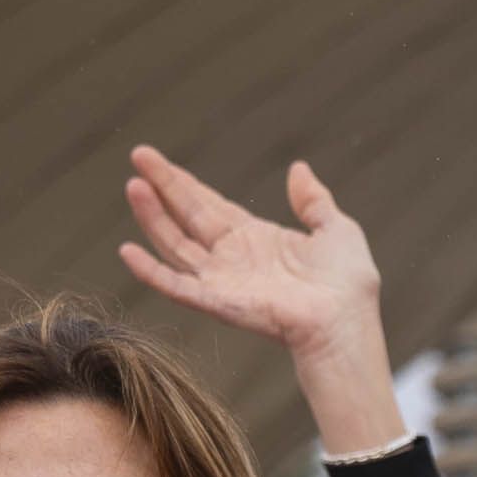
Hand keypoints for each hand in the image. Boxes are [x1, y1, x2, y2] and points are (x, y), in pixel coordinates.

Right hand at [117, 147, 404, 454]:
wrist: (345, 321)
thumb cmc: (348, 284)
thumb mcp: (335, 228)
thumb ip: (313, 200)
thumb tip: (298, 169)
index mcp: (257, 239)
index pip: (210, 205)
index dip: (183, 182)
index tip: (154, 159)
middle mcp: (234, 259)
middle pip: (188, 216)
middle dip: (162, 186)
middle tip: (137, 155)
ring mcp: (223, 281)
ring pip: (176, 244)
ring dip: (153, 217)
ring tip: (133, 186)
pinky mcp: (218, 302)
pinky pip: (176, 286)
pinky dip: (151, 272)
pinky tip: (128, 251)